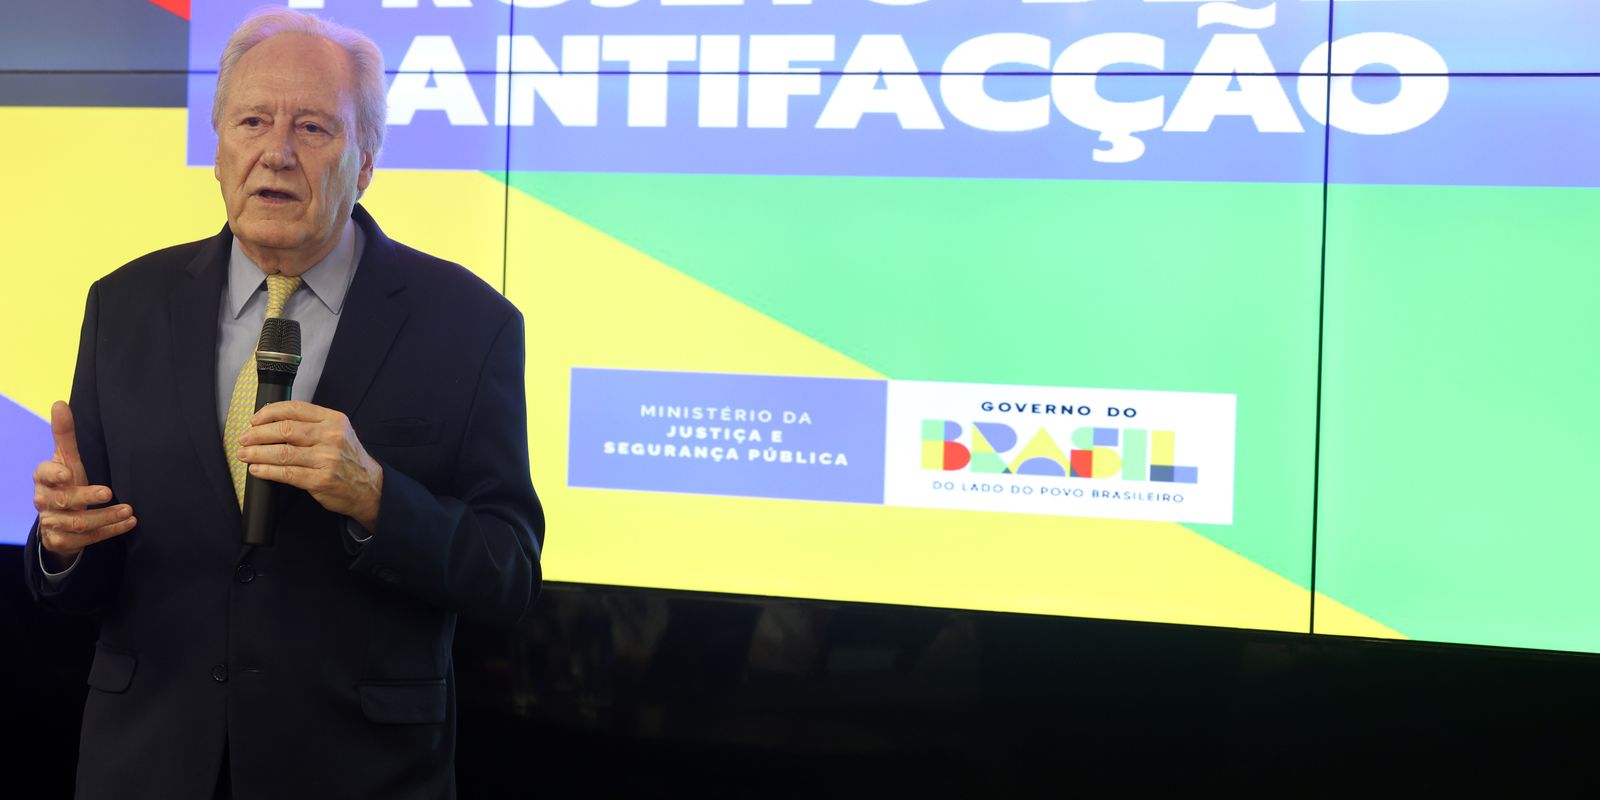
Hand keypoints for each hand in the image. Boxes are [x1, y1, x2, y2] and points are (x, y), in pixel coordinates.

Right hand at [34, 401, 135, 564]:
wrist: (58, 518)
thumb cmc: (66, 481)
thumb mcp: (66, 458)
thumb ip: (64, 434)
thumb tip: (59, 403)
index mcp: (43, 478)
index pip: (44, 474)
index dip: (54, 474)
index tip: (68, 473)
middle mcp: (44, 501)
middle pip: (63, 500)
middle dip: (85, 496)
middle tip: (109, 491)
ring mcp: (52, 523)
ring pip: (78, 523)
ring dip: (105, 517)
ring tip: (129, 510)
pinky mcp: (63, 541)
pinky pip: (88, 539)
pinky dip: (110, 531)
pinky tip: (130, 522)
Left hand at [237, 401, 383, 530]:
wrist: (369, 486)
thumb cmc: (349, 459)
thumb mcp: (338, 432)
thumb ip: (312, 424)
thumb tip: (273, 420)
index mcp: (334, 420)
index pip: (295, 409)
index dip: (269, 413)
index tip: (255, 419)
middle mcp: (331, 437)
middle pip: (285, 430)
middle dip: (258, 434)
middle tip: (245, 438)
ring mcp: (326, 459)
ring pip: (282, 452)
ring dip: (257, 453)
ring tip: (244, 454)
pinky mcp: (320, 480)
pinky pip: (286, 473)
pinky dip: (267, 471)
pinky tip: (257, 469)